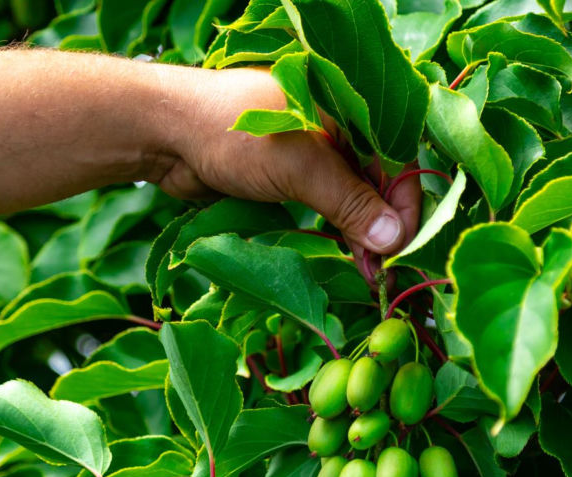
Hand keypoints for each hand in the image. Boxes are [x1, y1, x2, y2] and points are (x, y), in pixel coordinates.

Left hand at [151, 66, 420, 258]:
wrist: (165, 134)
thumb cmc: (231, 132)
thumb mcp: (298, 167)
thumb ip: (348, 202)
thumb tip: (393, 240)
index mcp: (347, 106)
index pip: (397, 156)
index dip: (406, 203)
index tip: (403, 247)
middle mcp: (337, 127)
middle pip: (380, 181)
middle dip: (385, 227)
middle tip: (385, 271)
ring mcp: (314, 153)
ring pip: (355, 198)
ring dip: (364, 236)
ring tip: (369, 274)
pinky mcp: (292, 177)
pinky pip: (328, 207)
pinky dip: (339, 233)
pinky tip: (347, 260)